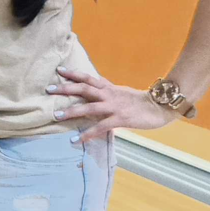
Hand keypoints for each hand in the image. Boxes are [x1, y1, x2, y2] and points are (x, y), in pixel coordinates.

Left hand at [49, 66, 176, 142]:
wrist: (161, 107)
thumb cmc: (141, 101)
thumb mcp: (121, 92)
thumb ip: (107, 91)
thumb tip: (93, 90)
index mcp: (109, 88)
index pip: (88, 78)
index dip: (74, 74)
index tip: (59, 70)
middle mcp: (109, 95)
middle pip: (84, 89)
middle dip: (66, 88)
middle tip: (48, 89)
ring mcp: (114, 107)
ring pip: (89, 107)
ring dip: (71, 111)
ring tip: (56, 116)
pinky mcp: (120, 119)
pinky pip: (100, 127)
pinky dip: (87, 134)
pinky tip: (76, 140)